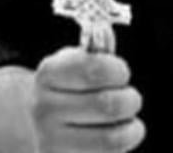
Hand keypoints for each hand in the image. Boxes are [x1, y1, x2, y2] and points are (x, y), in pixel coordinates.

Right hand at [31, 46, 145, 152]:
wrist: (41, 121)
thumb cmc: (71, 85)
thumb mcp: (78, 59)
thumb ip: (97, 48)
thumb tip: (105, 31)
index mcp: (49, 74)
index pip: (93, 70)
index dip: (118, 70)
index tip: (122, 73)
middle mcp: (44, 109)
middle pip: (108, 105)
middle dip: (130, 99)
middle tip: (130, 97)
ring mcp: (50, 142)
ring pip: (111, 139)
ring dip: (132, 127)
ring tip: (128, 120)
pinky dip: (122, 145)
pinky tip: (117, 136)